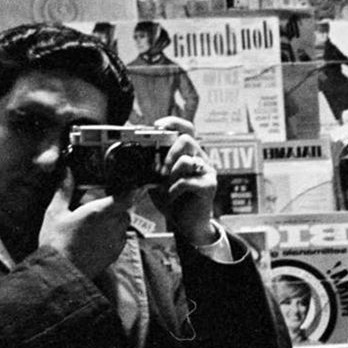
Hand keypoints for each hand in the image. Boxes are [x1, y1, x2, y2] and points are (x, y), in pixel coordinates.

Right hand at [37, 169, 131, 277]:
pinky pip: (120, 240)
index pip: (126, 196)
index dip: (128, 190)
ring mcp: (116, 242)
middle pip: (125, 211)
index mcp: (100, 211)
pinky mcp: (115, 255)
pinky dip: (114, 236)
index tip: (122, 186)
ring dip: (115, 221)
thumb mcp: (55, 212)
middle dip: (116, 207)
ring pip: (123, 226)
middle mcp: (113, 226)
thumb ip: (64, 190)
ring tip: (97, 223)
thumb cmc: (56, 241)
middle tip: (99, 207)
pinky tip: (97, 238)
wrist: (59, 271)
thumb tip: (66, 172)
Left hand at [146, 119, 218, 247]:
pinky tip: (171, 196)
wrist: (187, 224)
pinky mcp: (210, 186)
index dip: (173, 123)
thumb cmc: (173, 200)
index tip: (157, 127)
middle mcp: (200, 159)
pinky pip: (187, 181)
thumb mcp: (156, 180)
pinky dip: (174, 190)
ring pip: (187, 160)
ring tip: (165, 186)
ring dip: (170, 174)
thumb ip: (152, 166)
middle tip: (159, 169)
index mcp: (188, 153)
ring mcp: (207, 172)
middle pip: (187, 139)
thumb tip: (137, 154)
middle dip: (168, 153)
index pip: (186, 128)